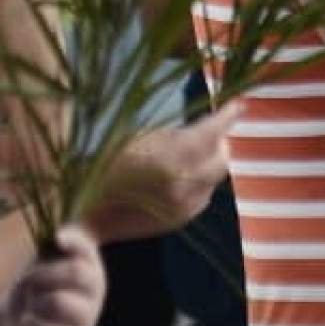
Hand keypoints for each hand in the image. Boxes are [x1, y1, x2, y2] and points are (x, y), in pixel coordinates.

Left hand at [8, 227, 105, 325]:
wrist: (17, 324)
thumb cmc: (33, 288)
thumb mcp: (43, 260)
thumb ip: (54, 246)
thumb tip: (59, 237)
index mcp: (91, 270)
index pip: (89, 249)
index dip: (75, 241)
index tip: (57, 239)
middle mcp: (95, 296)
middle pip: (75, 272)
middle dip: (42, 274)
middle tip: (26, 281)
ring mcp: (85, 323)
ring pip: (56, 300)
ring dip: (34, 301)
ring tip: (30, 307)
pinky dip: (27, 324)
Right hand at [85, 108, 236, 242]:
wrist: (86, 211)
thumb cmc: (105, 164)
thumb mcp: (139, 138)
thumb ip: (176, 135)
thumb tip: (205, 128)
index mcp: (173, 157)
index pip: (213, 132)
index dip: (227, 116)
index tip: (237, 105)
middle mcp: (185, 184)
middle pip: (222, 159)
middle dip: (220, 142)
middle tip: (210, 129)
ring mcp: (184, 206)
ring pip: (215, 179)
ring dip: (211, 163)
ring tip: (194, 152)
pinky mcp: (179, 220)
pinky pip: (204, 197)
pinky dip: (201, 183)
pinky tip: (184, 176)